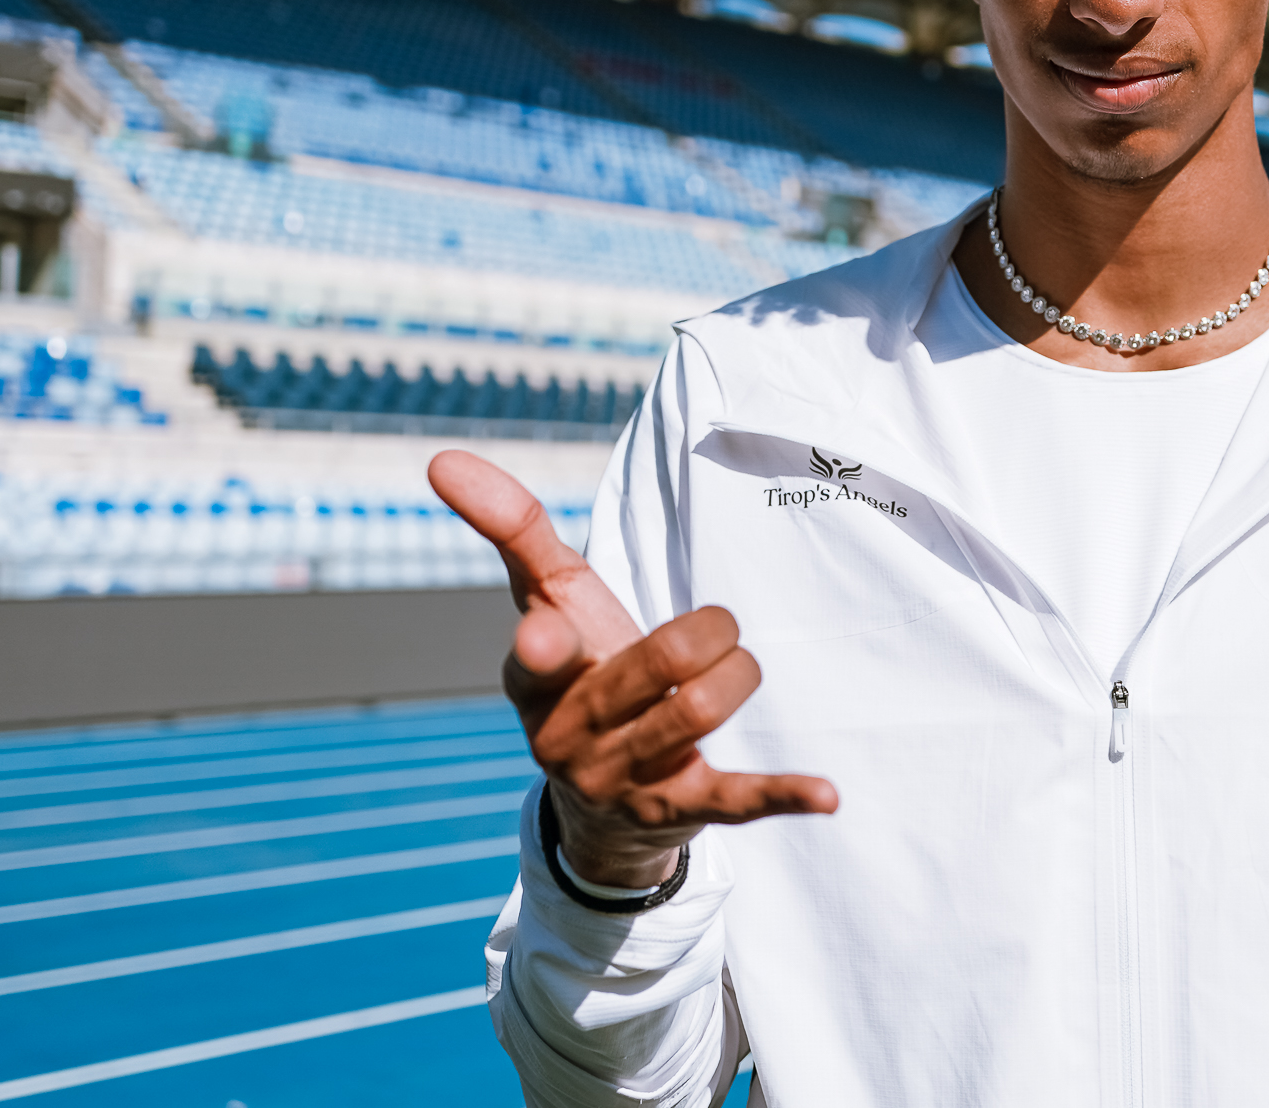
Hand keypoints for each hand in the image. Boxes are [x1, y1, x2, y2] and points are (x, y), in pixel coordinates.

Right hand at [429, 450, 837, 887]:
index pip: (538, 657)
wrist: (600, 802)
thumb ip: (511, 528)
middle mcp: (571, 736)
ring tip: (736, 666)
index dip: (548, 648)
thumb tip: (440, 457)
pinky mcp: (682, 811)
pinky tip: (828, 792)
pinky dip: (783, 793)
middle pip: (654, 666)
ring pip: (698, 713)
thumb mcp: (548, 600)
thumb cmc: (580, 670)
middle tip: (716, 627)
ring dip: (738, 673)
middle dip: (705, 631)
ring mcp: (626, 778)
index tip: (550, 637)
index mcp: (535, 681)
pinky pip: (737, 802)